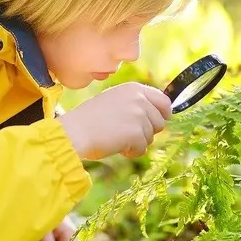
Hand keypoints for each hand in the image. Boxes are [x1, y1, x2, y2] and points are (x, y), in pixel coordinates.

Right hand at [57, 83, 172, 159]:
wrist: (76, 131)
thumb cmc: (90, 118)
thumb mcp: (114, 100)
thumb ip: (135, 103)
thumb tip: (160, 116)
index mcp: (134, 88)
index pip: (163, 100)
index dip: (163, 113)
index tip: (160, 121)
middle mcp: (139, 99)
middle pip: (160, 122)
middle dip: (146, 131)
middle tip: (126, 132)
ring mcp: (139, 116)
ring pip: (150, 137)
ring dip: (137, 142)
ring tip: (117, 138)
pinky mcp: (137, 133)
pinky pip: (142, 149)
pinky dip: (131, 151)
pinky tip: (116, 146)